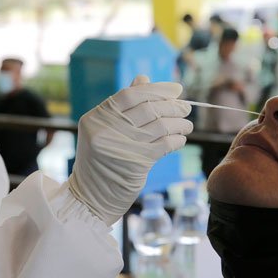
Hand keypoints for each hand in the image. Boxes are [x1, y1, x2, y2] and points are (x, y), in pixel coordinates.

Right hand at [69, 76, 191, 224]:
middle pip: (148, 109)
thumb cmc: (101, 161)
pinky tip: (180, 140)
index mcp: (95, 118)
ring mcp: (120, 146)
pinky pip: (164, 145)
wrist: (90, 198)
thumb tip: (143, 80)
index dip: (157, 90)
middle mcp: (105, 130)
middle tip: (186, 108)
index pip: (130, 95)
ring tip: (187, 125)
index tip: (176, 90)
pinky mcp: (135, 163)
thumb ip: (122, 107)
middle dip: (172, 107)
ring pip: (159, 126)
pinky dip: (176, 140)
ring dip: (179, 124)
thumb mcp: (104, 131)